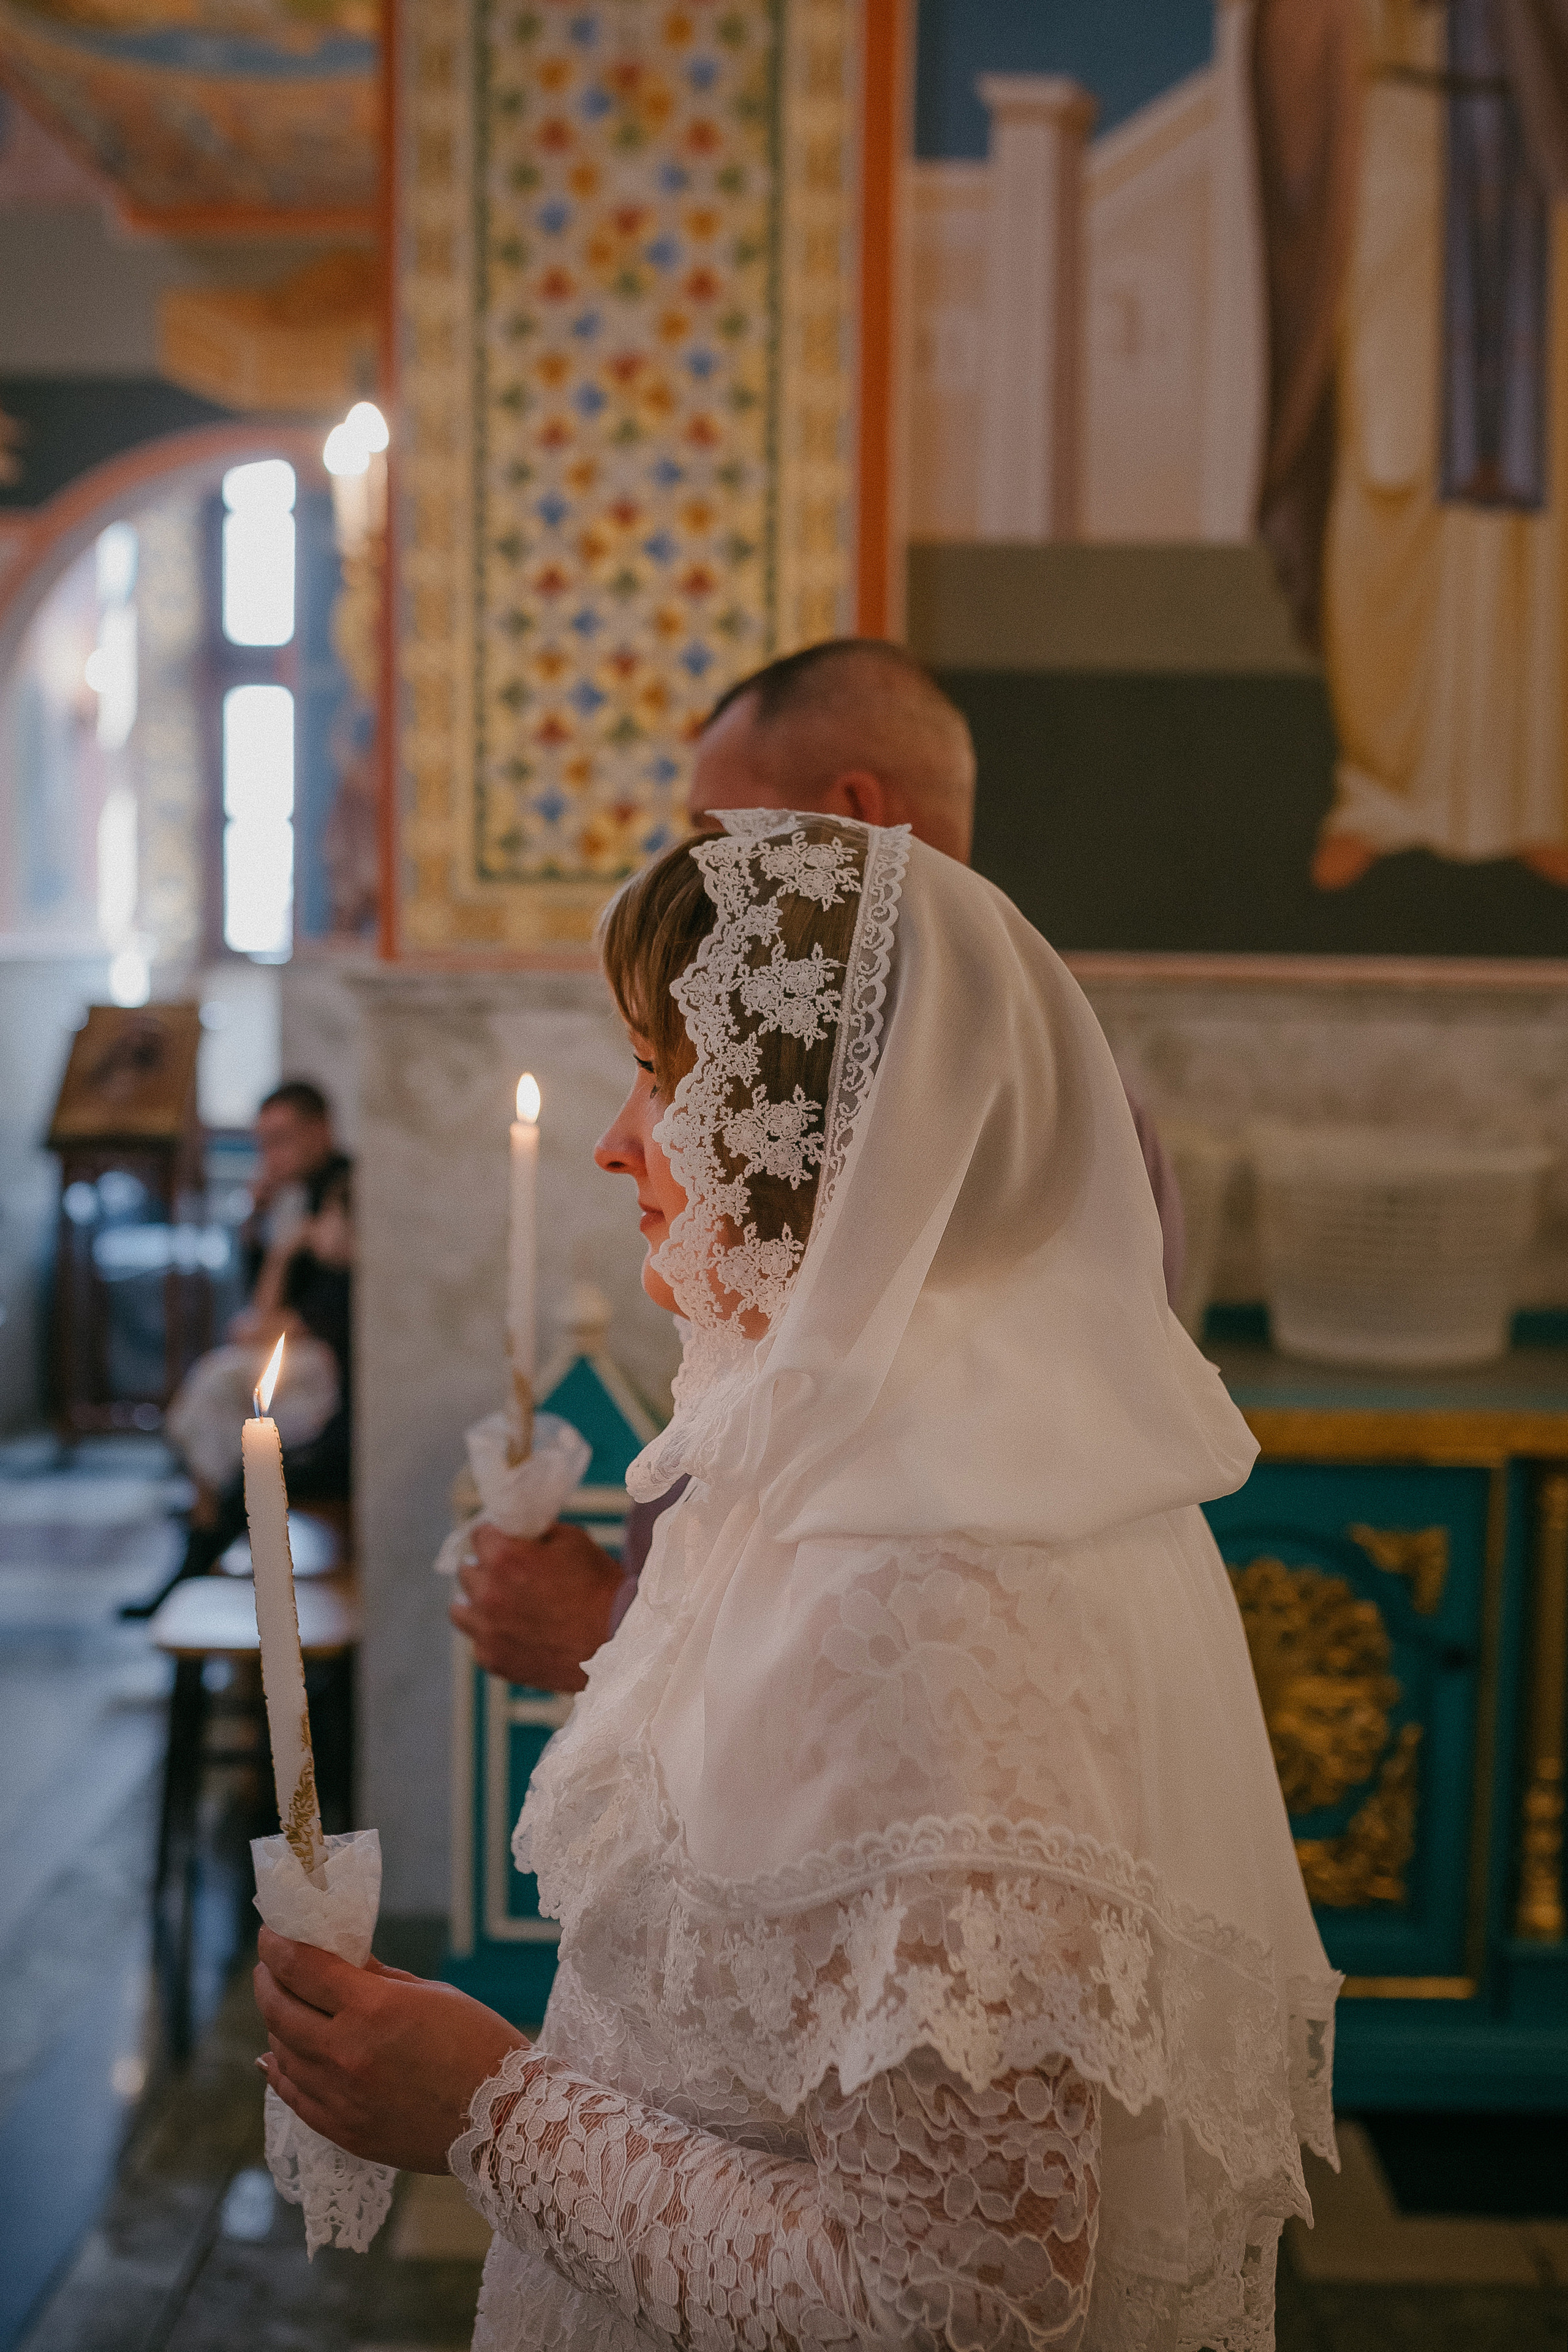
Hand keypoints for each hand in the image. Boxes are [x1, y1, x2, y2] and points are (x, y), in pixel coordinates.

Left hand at [254, 1927, 526, 2172]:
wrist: (504, 2117)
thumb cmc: (478, 2042)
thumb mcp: (431, 1995)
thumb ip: (377, 1979)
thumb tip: (340, 1961)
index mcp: (373, 2009)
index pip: (302, 1968)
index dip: (278, 1946)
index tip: (270, 1933)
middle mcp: (346, 2053)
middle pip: (280, 2010)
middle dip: (267, 1980)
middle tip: (269, 1965)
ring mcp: (340, 2098)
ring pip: (282, 2052)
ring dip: (274, 2022)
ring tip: (280, 2004)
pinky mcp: (343, 2131)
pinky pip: (293, 2097)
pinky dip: (278, 2072)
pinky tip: (272, 2056)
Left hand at [449, 1521, 622, 1689]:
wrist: (617, 1641)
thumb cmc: (600, 1587)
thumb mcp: (573, 1541)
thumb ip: (537, 1534)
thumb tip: (519, 1533)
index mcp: (504, 1558)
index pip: (478, 1535)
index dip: (494, 1536)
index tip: (502, 1541)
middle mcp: (488, 1593)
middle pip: (466, 1570)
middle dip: (484, 1567)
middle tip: (507, 1573)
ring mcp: (487, 1630)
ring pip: (459, 1609)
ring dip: (475, 1601)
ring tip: (498, 1603)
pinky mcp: (494, 1659)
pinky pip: (477, 1640)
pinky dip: (491, 1634)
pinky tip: (514, 1632)